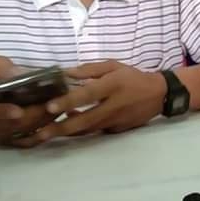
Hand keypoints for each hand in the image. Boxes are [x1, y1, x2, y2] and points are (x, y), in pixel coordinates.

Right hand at [0, 56, 56, 145]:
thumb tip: (17, 72)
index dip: (3, 112)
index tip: (18, 111)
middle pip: (11, 124)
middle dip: (34, 116)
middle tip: (54, 105)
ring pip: (20, 133)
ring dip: (40, 124)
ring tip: (58, 111)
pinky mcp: (3, 139)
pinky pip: (22, 141)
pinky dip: (39, 134)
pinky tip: (52, 123)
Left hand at [10, 61, 166, 146]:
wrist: (159, 95)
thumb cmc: (132, 77)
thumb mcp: (113, 66)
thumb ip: (89, 69)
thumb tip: (66, 73)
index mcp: (112, 86)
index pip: (87, 95)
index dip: (68, 101)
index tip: (50, 107)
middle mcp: (113, 106)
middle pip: (84, 120)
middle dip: (61, 128)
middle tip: (40, 133)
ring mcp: (115, 121)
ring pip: (87, 130)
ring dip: (66, 132)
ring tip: (45, 134)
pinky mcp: (117, 131)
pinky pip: (94, 131)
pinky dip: (79, 131)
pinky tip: (66, 129)